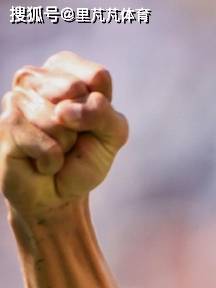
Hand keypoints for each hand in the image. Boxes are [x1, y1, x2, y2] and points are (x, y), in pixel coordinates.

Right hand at [0, 51, 127, 220]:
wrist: (58, 196)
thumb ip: (104, 114)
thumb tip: (63, 111)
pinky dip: (52, 162)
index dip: (102, 109)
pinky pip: (46, 145)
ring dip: (65, 146)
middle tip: (72, 139)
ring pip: (58, 120)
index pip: (97, 77)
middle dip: (83, 126)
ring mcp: (17, 99)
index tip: (92, 124)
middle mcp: (36, 77)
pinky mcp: (7, 125)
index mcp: (65, 70)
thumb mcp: (112, 135)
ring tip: (55, 151)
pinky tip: (42, 162)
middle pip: (76, 91)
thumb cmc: (83, 160)